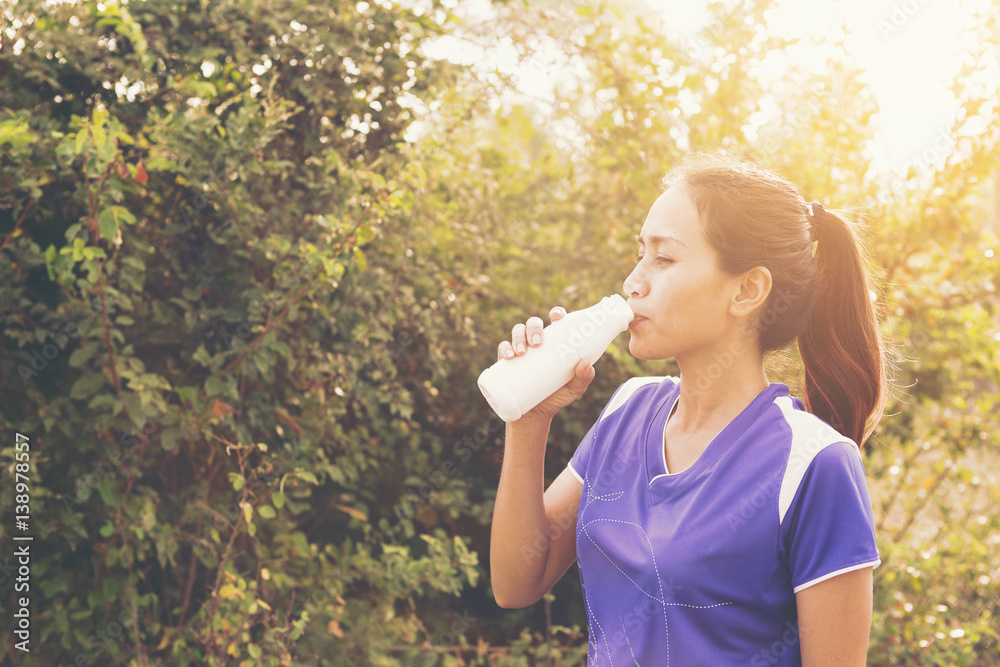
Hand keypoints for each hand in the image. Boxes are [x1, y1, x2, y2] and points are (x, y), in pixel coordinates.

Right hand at [496, 306, 596, 421]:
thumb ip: (584, 377)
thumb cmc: (557, 397)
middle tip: (537, 343)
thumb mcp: (574, 389)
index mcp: (555, 342)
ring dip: (518, 336)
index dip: (556, 313)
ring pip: (517, 331)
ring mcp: (522, 350)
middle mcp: (537, 343)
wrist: (535, 415)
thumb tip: (585, 362)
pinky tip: (509, 356)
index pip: (555, 321)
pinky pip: (503, 347)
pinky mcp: (507, 362)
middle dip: (534, 327)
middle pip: (534, 323)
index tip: (557, 316)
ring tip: (522, 351)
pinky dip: (504, 348)